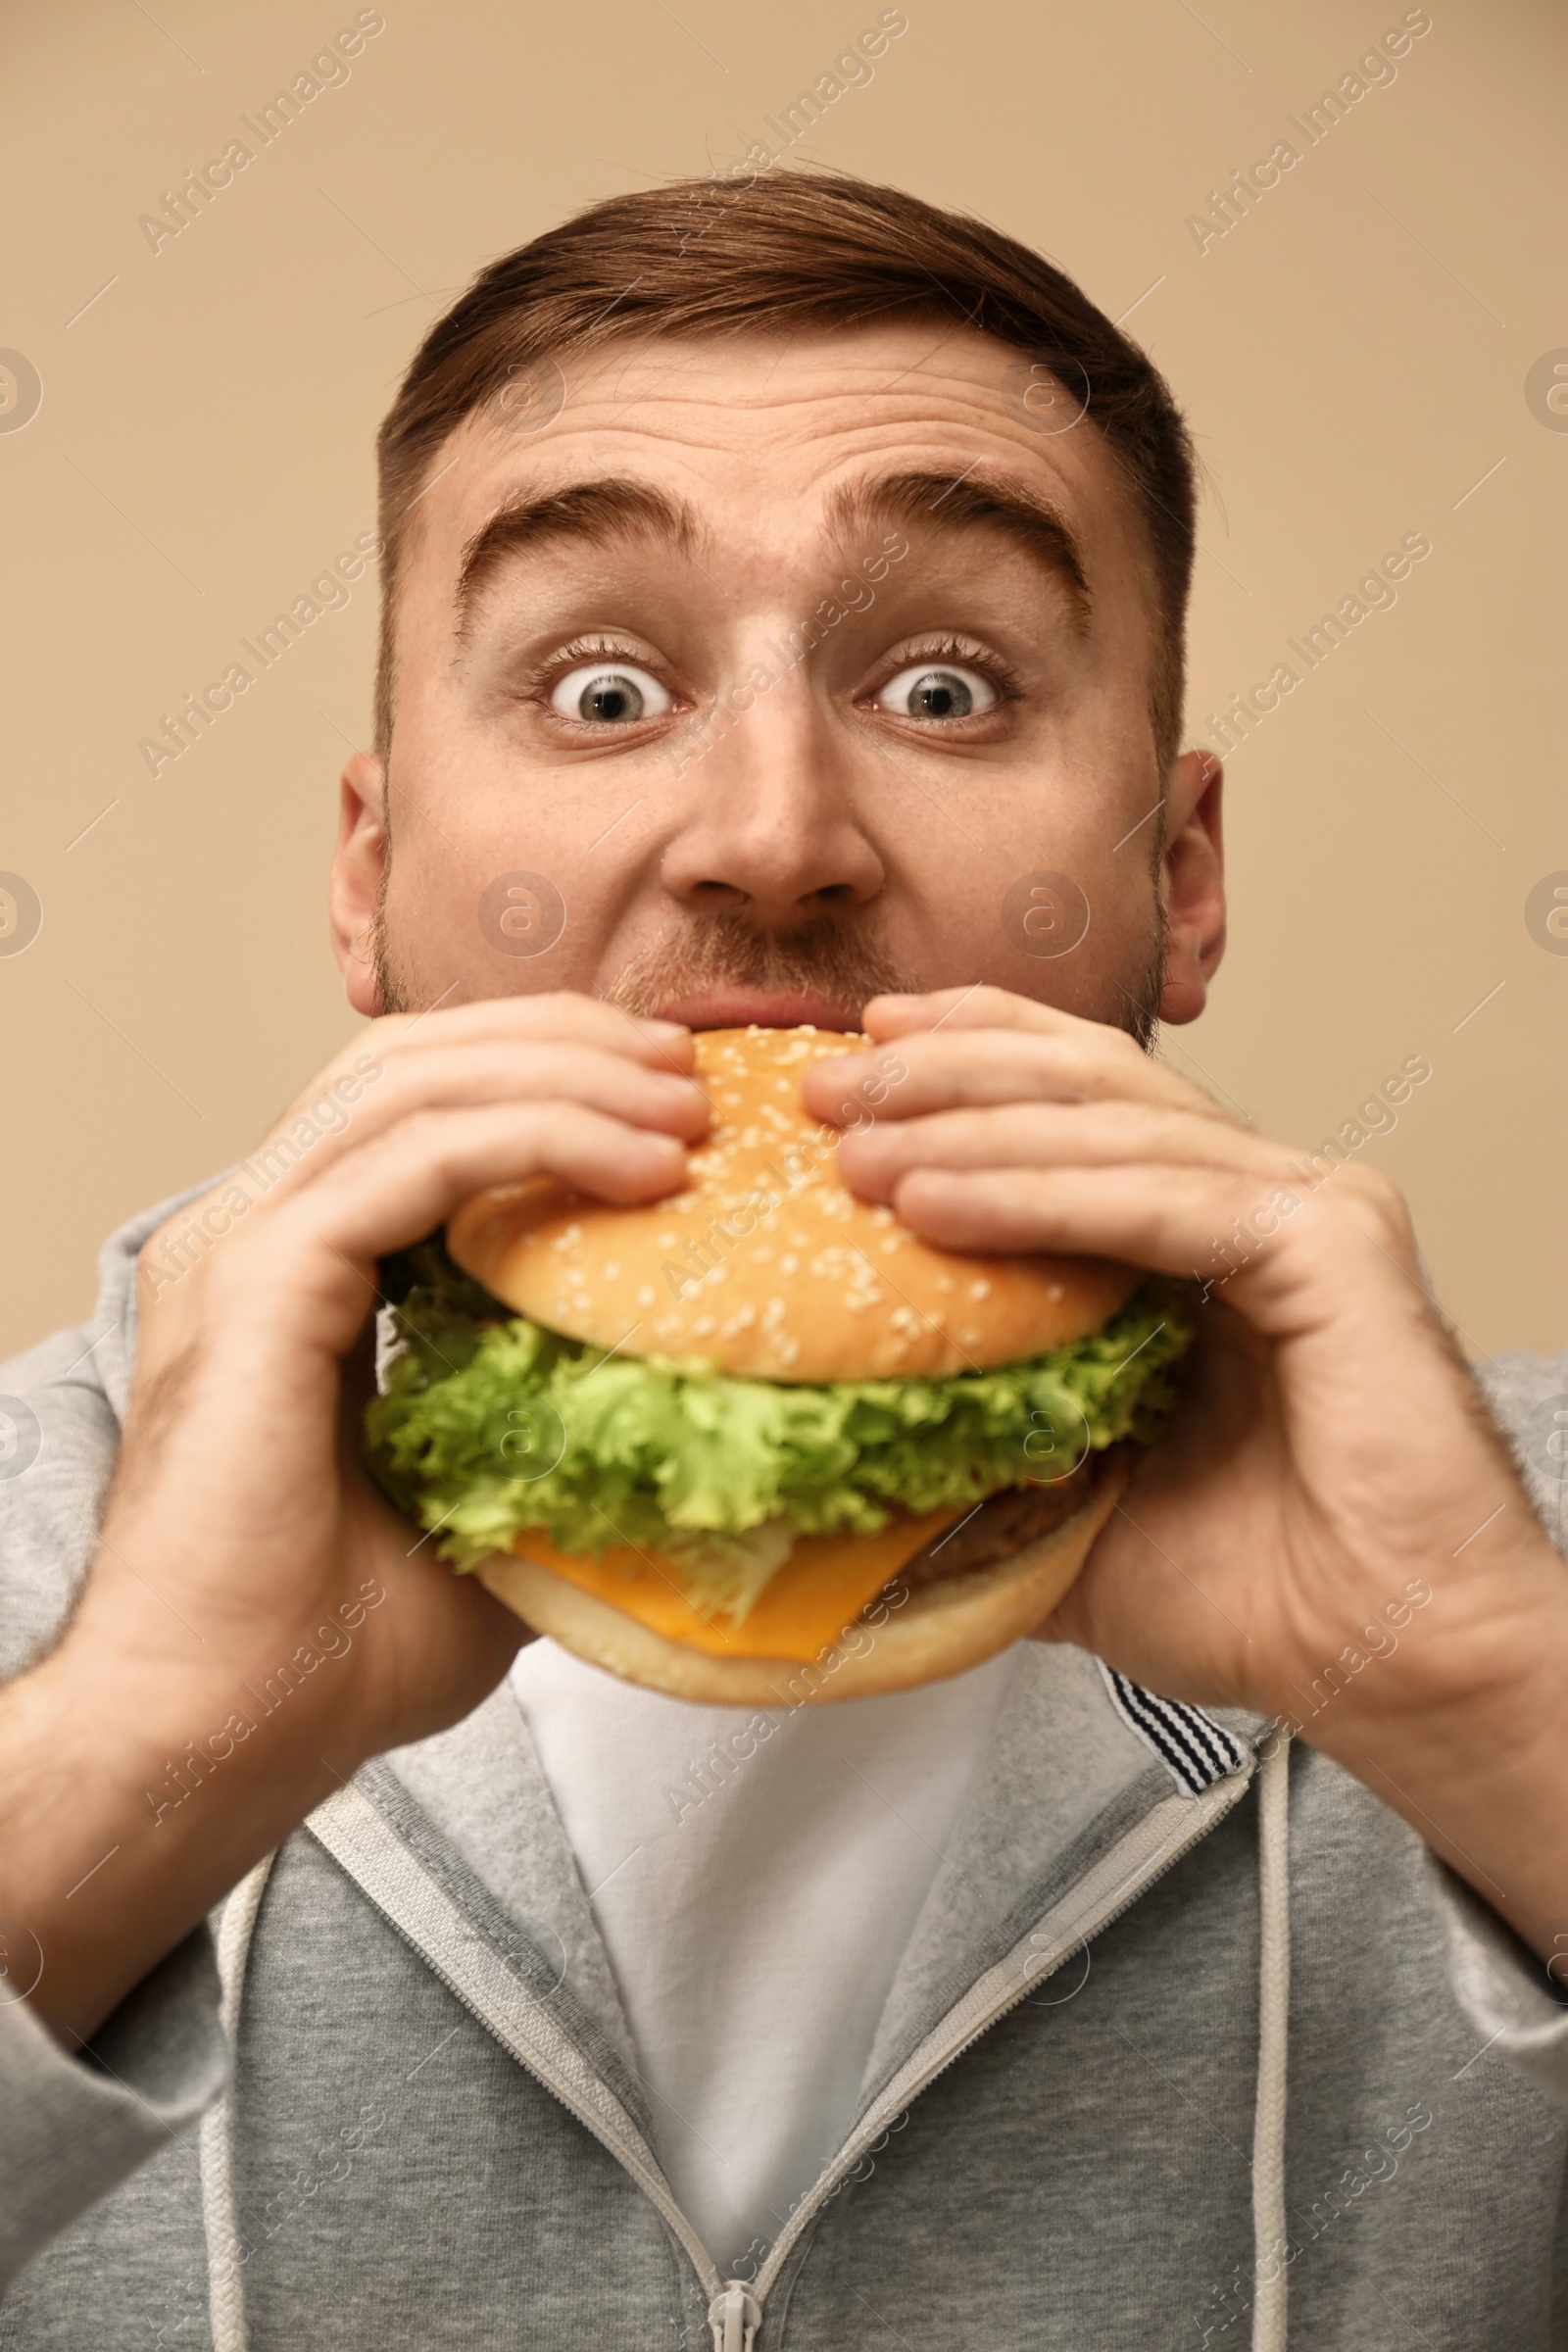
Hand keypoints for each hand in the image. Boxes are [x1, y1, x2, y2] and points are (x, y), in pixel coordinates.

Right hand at [2, 995, 706, 2038]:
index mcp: (290, 1273)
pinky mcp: (254, 1282)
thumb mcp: (482, 1516)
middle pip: (407, 1061)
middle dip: (561, 1043)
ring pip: (410, 1086)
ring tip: (684, 1111)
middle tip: (688, 1074)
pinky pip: (412, 1161)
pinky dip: (537, 1140)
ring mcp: (240, 1248)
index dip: (541, 1075)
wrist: (212, 1745)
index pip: (410, 1109)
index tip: (669, 1102)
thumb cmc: (324, 1658)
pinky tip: (638, 1167)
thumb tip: (678, 1424)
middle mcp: (252, 1233)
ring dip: (565, 1076)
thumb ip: (549, 1439)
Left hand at [805, 987, 1567, 1960]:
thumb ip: (972, 1452)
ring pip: (1113, 1127)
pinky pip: (1162, 1201)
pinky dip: (1039, 1196)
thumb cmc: (1255, 1598)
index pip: (1077, 1106)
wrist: (1386, 1673)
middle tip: (825, 1082)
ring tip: (853, 1147)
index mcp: (1199, 1237)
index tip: (858, 1052)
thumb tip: (828, 1440)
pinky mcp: (1332, 1243)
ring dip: (968, 1129)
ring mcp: (1303, 1209)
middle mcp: (1255, 1199)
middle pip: (1088, 1085)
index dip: (969, 1059)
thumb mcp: (1061, 1509)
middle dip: (945, 1072)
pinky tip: (936, 1200)